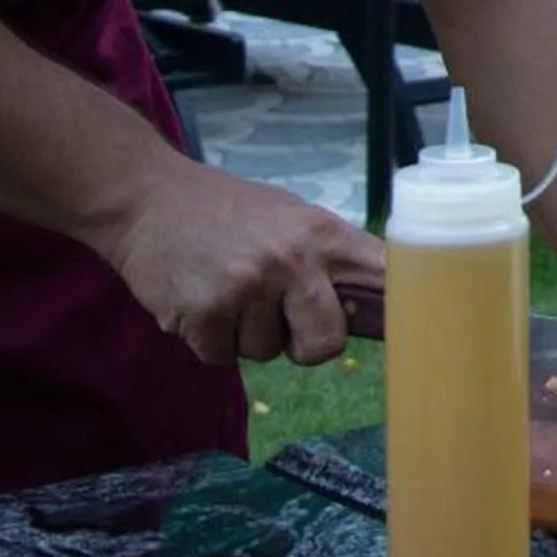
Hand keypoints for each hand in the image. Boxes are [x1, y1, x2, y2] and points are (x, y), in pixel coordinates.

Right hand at [93, 157, 383, 367]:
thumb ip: (328, 257)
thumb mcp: (291, 217)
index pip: (383, 279)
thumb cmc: (228, 211)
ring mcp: (248, 288)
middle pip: (326, 345)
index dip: (398, 313)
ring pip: (266, 353)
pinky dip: (209, 340)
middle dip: (303, 344)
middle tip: (277, 316)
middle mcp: (292, 260)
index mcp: (324, 234)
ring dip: (245, 334)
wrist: (148, 198)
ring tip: (225, 288)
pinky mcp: (205, 314)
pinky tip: (199, 299)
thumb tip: (377, 303)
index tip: (408, 334)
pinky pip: (222, 358)